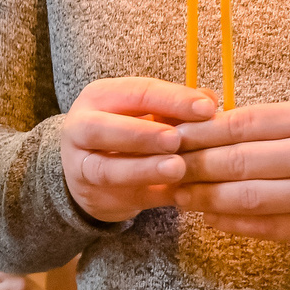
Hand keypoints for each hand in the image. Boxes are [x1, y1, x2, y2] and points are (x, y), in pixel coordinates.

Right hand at [60, 79, 217, 222]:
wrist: (91, 169)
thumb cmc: (128, 129)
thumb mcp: (146, 111)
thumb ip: (175, 106)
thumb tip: (209, 99)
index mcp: (98, 97)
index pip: (135, 92)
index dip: (171, 99)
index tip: (207, 109)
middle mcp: (80, 128)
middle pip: (102, 129)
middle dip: (142, 134)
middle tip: (176, 139)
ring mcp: (81, 166)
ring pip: (106, 168)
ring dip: (143, 169)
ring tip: (177, 168)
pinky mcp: (94, 195)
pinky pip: (122, 197)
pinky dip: (152, 195)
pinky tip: (179, 194)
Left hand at [171, 99, 289, 253]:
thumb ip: (268, 122)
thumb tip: (204, 125)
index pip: (239, 125)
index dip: (197, 133)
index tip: (168, 138)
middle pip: (235, 162)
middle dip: (191, 166)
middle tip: (163, 169)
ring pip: (243, 197)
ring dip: (202, 198)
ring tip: (178, 195)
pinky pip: (261, 226)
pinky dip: (228, 222)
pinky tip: (208, 217)